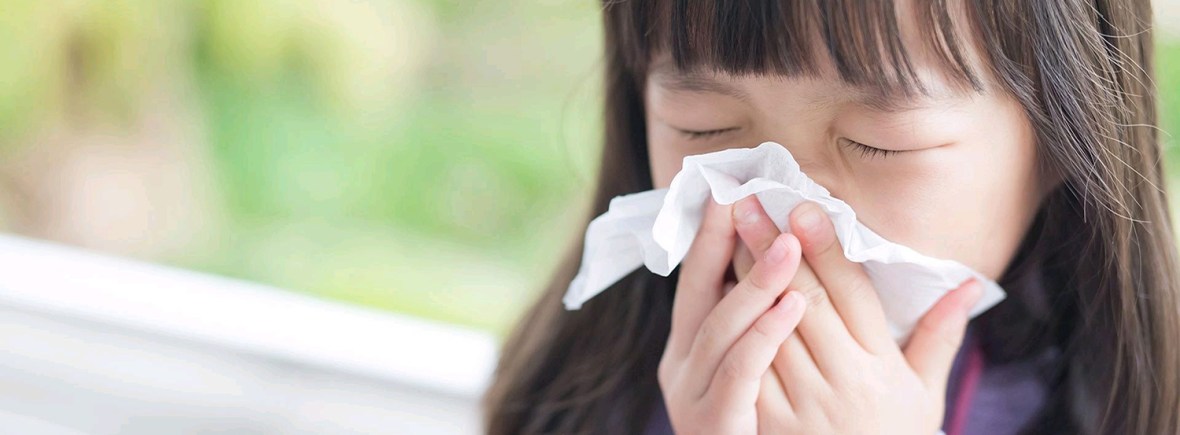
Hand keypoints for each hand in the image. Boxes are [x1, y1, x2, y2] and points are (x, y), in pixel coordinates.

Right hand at [658, 199, 807, 434]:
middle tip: (748, 198)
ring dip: (755, 283)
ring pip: (720, 329)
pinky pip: (739, 372)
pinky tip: (791, 306)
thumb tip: (795, 265)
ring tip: (789, 246)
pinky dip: (763, 336)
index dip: (711, 236)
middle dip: (724, 243)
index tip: (728, 189)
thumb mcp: (762, 372)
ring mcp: (693, 395)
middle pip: (701, 293)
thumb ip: (772, 319)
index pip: (700, 280)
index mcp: (693, 347)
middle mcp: (683, 365)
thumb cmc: (766, 430)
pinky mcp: (715, 422)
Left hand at [731, 196, 983, 433]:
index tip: (804, 207)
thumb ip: (939, 336)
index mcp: (882, 368)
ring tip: (727, 232)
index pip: (852, 296)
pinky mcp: (769, 423)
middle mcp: (844, 383)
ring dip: (746, 277)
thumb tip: (969, 283)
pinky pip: (748, 367)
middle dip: (776, 247)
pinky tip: (716, 291)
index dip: (827, 249)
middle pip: (805, 302)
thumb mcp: (924, 395)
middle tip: (750, 202)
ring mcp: (803, 405)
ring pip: (770, 328)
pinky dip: (733, 327)